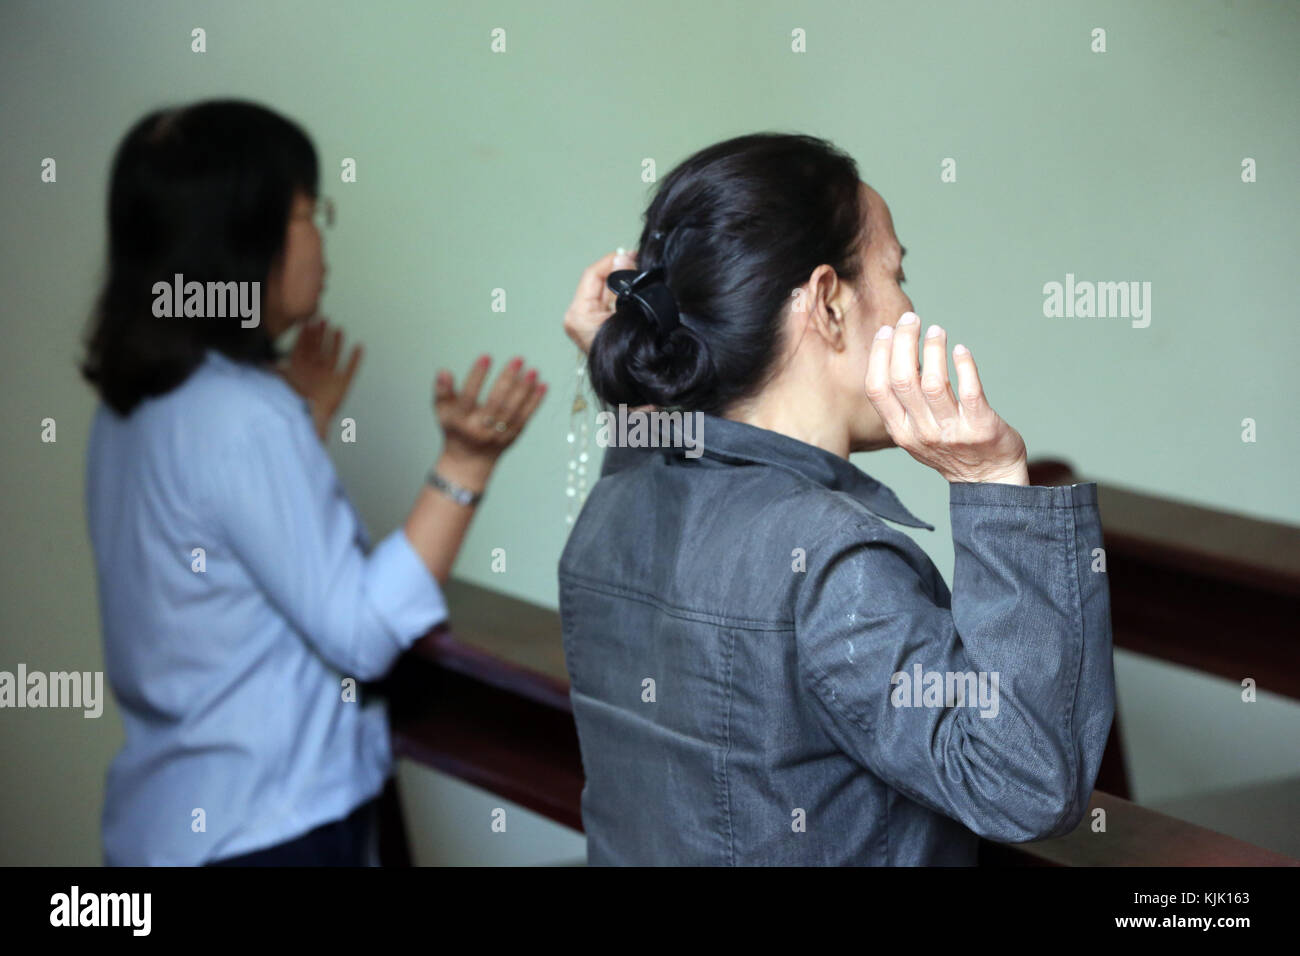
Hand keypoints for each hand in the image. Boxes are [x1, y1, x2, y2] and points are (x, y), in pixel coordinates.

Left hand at [280, 317, 362, 440]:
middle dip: (320, 334)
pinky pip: (350, 369)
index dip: (305, 335)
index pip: (303, 348)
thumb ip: (273, 373)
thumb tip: (258, 362)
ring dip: (337, 343)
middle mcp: (315, 372)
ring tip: (339, 329)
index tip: (306, 322)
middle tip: (322, 319)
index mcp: (301, 371)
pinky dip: (355, 359)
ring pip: (334, 356)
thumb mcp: (281, 385)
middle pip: (319, 348)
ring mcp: (329, 377)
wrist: (308, 423)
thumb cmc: (294, 406)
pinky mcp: (342, 385)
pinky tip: (359, 347)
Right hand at [433, 355, 546, 486]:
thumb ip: (442, 391)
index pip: (468, 396)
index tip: (486, 357)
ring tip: (533, 370)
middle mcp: (480, 429)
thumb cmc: (455, 428)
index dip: (477, 377)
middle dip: (508, 380)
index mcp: (460, 421)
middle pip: (496, 403)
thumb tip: (444, 371)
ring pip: (513, 410)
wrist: (469, 460)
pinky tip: (542, 385)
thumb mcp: (443, 411)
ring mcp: (497, 434)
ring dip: (525, 389)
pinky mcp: (512, 436)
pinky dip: (535, 402)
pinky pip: (525, 418)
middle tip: (518, 359)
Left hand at [564, 248, 636, 352]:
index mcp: (578, 314)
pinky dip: (624, 298)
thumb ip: (623, 285)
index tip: (633, 255)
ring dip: (624, 285)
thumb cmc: (627, 354)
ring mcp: (586, 324)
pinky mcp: (597, 329)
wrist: (634, 386)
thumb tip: (623, 258)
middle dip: (621, 273)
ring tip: (642, 278)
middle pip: (600, 283)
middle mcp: (577, 317)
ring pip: (607, 293)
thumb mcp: (627, 314)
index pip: (593, 275)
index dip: (613, 262)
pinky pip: (611, 305)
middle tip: (642, 266)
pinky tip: (638, 293)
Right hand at [865, 312, 1027, 484]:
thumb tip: (896, 352)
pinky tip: (960, 350)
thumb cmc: (950, 448)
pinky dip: (963, 365)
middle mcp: (921, 432)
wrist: (988, 479)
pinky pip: (970, 390)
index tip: (887, 330)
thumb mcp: (915, 433)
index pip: (877, 388)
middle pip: (903, 379)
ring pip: (934, 383)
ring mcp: (951, 431)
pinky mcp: (980, 427)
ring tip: (937, 331)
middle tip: (912, 319)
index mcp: (900, 432)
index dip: (879, 355)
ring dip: (934, 349)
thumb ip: (903, 403)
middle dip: (904, 342)